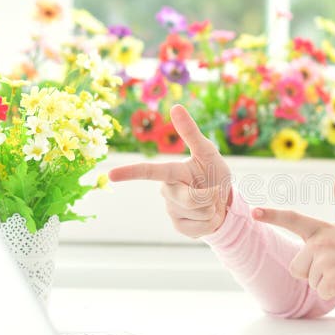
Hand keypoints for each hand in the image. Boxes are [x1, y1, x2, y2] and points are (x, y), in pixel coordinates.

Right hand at [108, 104, 232, 238]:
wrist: (225, 202)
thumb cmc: (214, 173)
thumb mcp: (208, 152)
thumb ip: (191, 133)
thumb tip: (176, 106)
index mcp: (171, 172)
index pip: (150, 171)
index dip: (131, 172)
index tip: (110, 174)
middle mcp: (166, 191)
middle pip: (190, 198)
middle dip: (209, 195)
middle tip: (213, 191)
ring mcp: (171, 211)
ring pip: (199, 212)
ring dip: (212, 208)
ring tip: (210, 202)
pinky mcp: (180, 227)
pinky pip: (201, 228)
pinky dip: (212, 222)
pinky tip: (208, 217)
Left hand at [251, 164, 334, 305]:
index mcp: (322, 229)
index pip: (293, 220)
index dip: (272, 215)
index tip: (253, 212)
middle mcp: (321, 243)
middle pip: (296, 266)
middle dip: (313, 271)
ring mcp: (326, 262)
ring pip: (309, 281)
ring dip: (325, 282)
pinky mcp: (332, 281)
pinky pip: (321, 292)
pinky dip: (334, 292)